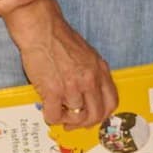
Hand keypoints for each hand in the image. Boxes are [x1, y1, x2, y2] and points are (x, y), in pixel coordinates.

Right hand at [13, 12, 113, 127]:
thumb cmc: (59, 38)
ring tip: (58, 110)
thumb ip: (91, 74)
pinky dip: (51, 117)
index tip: (92, 117)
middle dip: (84, 123)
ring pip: (75, 117)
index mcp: (100, 70)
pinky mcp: (53, 91)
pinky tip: (47, 108)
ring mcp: (72, 87)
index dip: (102, 115)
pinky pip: (55, 116)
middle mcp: (89, 80)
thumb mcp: (86, 54)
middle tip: (73, 122)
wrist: (41, 29)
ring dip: (65, 118)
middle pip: (96, 114)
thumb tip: (89, 94)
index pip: (111, 102)